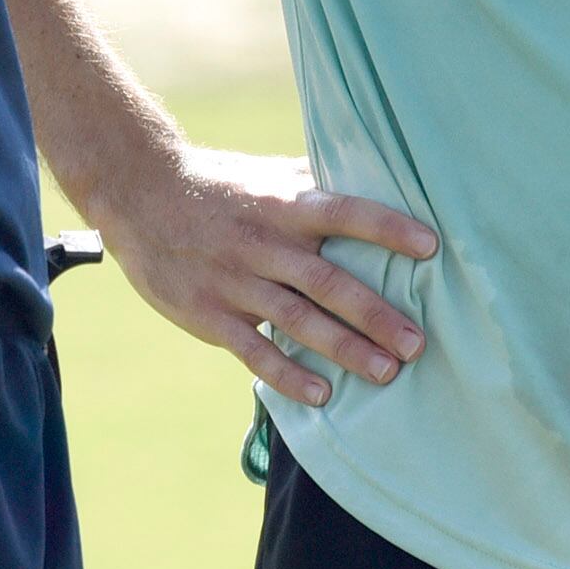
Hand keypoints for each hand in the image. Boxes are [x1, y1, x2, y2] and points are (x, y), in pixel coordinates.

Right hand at [93, 145, 439, 409]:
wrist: (138, 192)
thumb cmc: (218, 183)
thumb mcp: (266, 173)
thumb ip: (316, 181)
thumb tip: (375, 176)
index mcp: (283, 203)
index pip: (345, 212)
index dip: (387, 228)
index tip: (431, 247)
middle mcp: (264, 243)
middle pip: (329, 282)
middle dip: (376, 315)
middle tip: (418, 343)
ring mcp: (235, 281)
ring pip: (298, 321)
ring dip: (345, 349)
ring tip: (387, 373)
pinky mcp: (209, 313)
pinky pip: (254, 350)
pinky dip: (288, 375)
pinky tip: (322, 395)